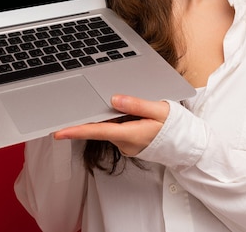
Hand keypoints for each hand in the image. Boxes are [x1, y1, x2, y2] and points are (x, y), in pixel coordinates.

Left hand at [53, 95, 169, 156]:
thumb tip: (114, 99)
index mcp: (130, 134)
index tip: (58, 132)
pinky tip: (135, 117)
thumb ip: (136, 104)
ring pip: (111, 127)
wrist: (187, 145)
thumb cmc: (175, 127)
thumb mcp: (159, 110)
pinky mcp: (128, 143)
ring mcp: (126, 145)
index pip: (97, 132)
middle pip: (102, 127)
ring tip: (138, 111)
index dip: (76, 131)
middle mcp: (125, 143)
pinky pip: (118, 130)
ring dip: (115, 117)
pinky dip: (121, 121)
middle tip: (108, 104)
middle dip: (99, 114)